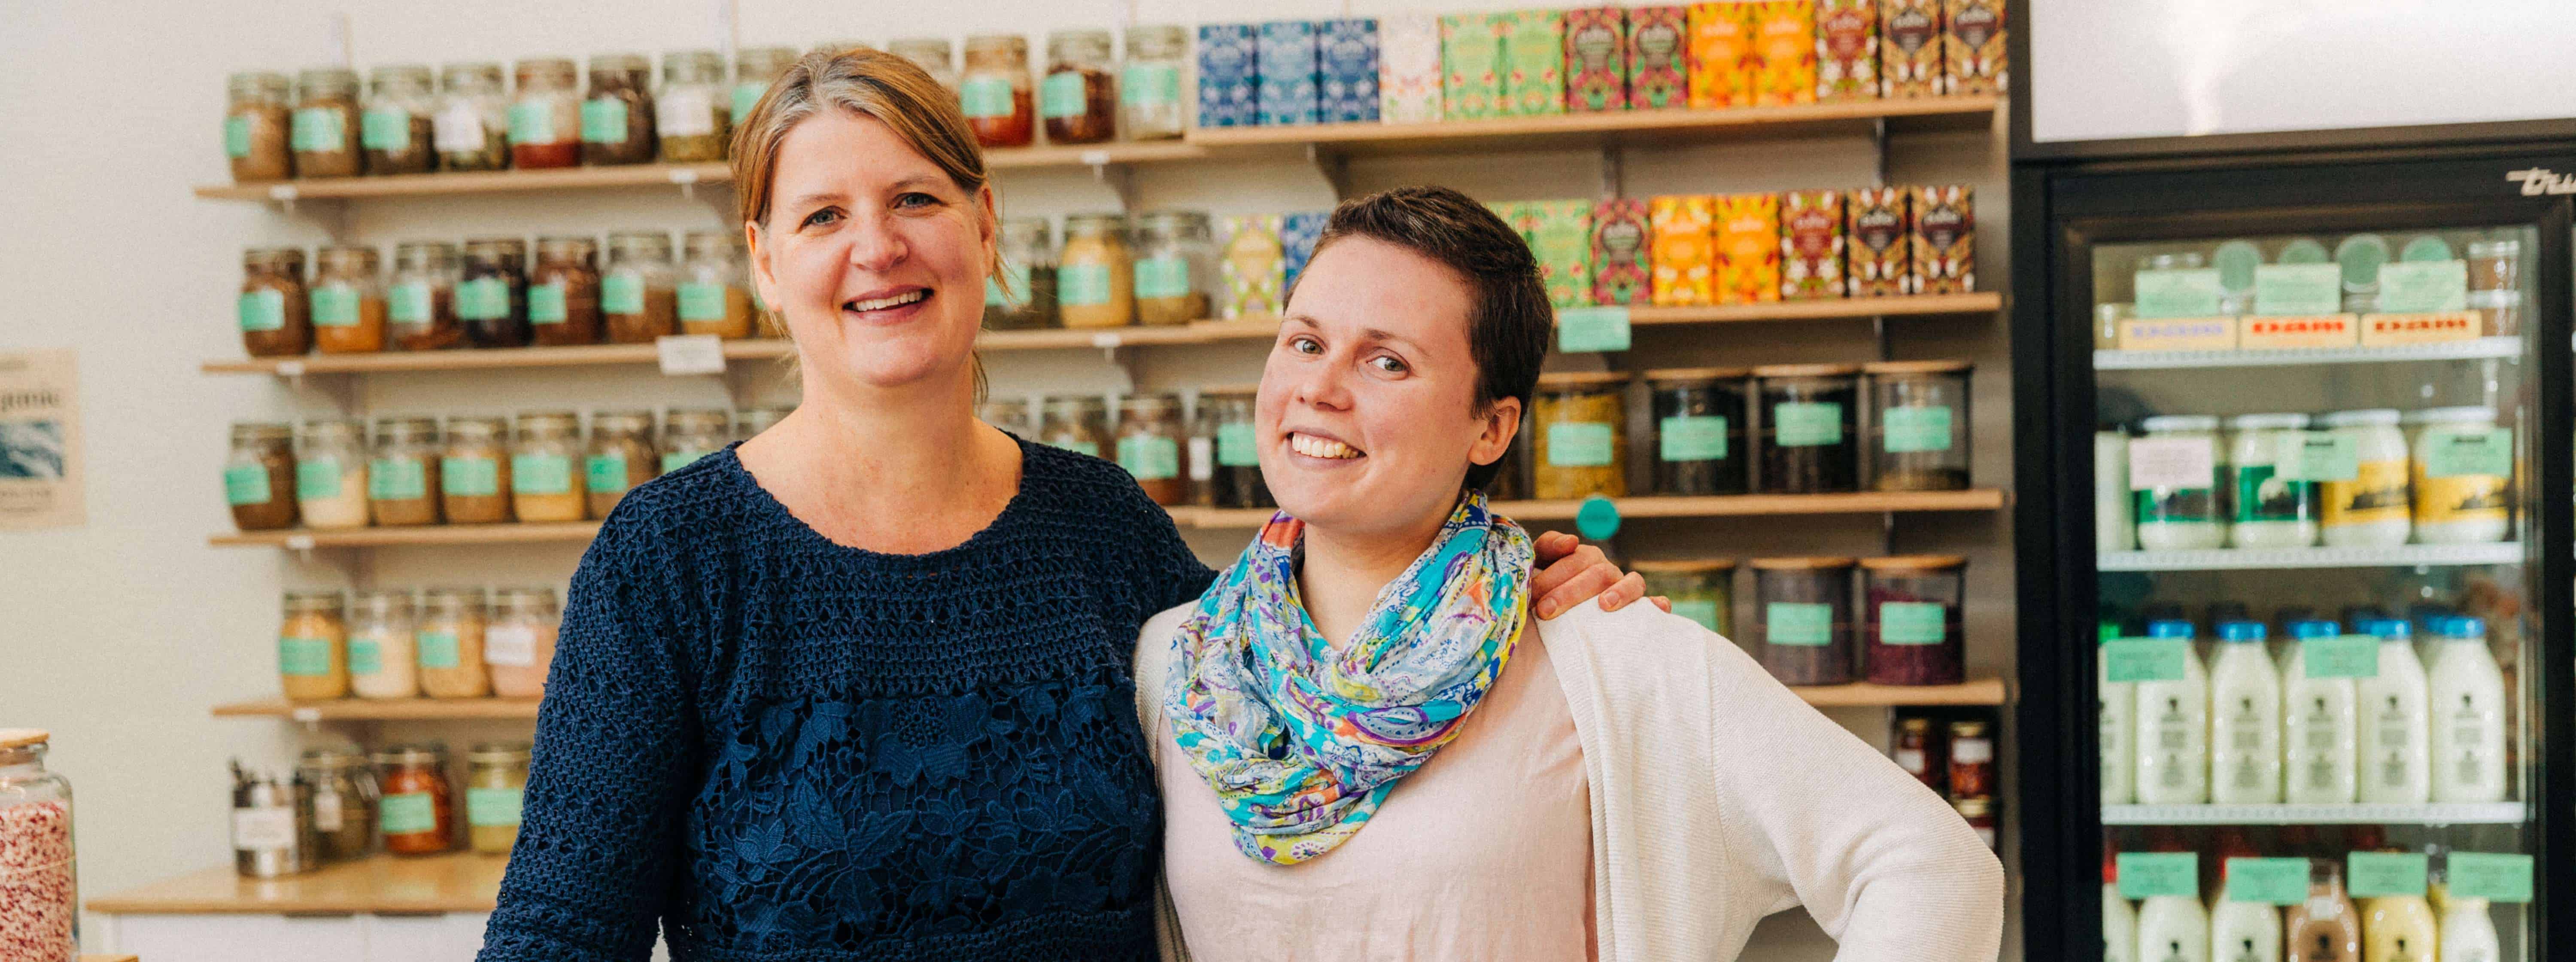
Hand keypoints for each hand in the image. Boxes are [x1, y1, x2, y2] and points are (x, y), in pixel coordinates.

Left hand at [1527, 531, 1670, 619]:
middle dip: (1570, 591)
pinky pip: (1655, 605)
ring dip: (1621, 592)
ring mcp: (1626, 589)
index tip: (1534, 592)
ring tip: (1604, 605)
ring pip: (1632, 582)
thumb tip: (1571, 541)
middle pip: (1598, 572)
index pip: (1574, 558)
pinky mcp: (1641, 610)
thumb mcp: (1540, 567)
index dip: (1554, 574)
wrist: (1555, 621)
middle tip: (1545, 610)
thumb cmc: (1547, 592)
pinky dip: (1658, 605)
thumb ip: (1546, 549)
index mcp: (1584, 558)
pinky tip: (1657, 607)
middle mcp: (1608, 571)